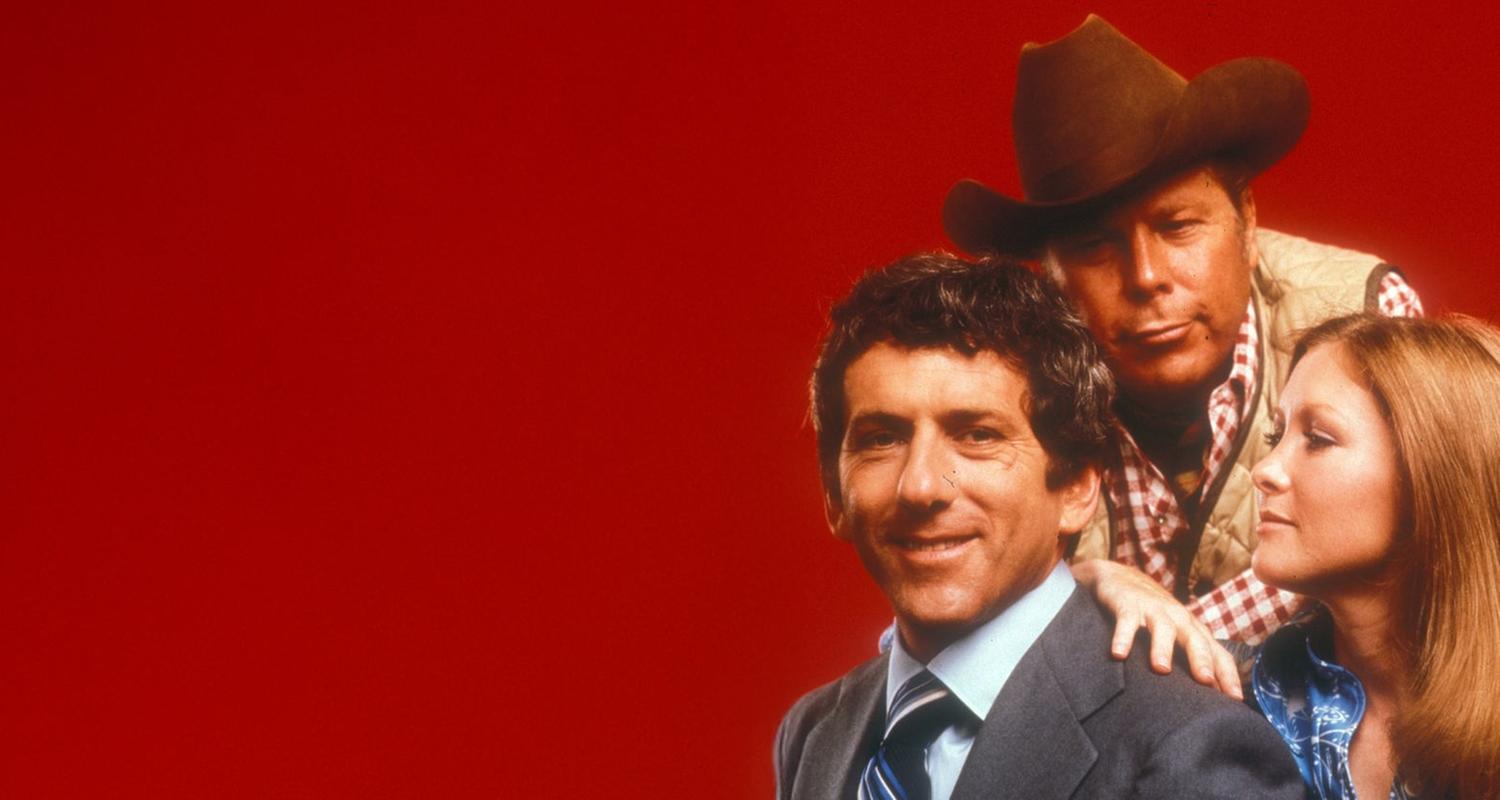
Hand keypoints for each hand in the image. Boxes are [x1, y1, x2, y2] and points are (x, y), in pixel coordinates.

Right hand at [1070, 559, 1241, 699]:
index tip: (1234, 699)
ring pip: (1163, 628)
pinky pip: (1127, 621)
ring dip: (1163, 647)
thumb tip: (1210, 696)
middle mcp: (1178, 619)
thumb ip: (1191, 660)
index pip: (1218, 654)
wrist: (1120, 577)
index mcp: (1194, 630)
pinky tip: (1118, 654)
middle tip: (1204, 681)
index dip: (1227, 675)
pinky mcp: (1128, 605)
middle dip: (1201, 660)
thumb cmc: (1154, 614)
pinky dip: (1123, 637)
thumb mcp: (1177, 634)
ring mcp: (1153, 610)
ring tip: (1161, 668)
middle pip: (1195, 640)